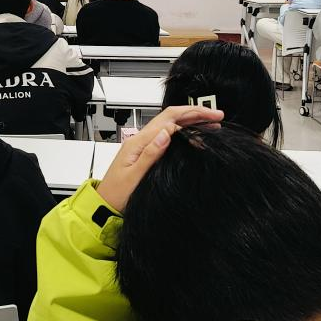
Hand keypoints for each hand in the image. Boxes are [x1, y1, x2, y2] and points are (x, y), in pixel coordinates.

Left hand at [95, 105, 222, 211]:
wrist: (103, 206)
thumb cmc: (116, 195)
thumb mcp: (135, 177)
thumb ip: (151, 154)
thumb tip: (167, 132)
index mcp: (138, 142)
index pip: (169, 120)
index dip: (192, 115)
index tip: (212, 118)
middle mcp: (140, 140)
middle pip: (170, 118)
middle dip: (194, 113)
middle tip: (217, 116)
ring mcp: (142, 146)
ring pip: (169, 126)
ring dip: (190, 121)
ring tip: (211, 123)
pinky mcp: (144, 154)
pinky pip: (166, 137)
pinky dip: (182, 133)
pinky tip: (192, 138)